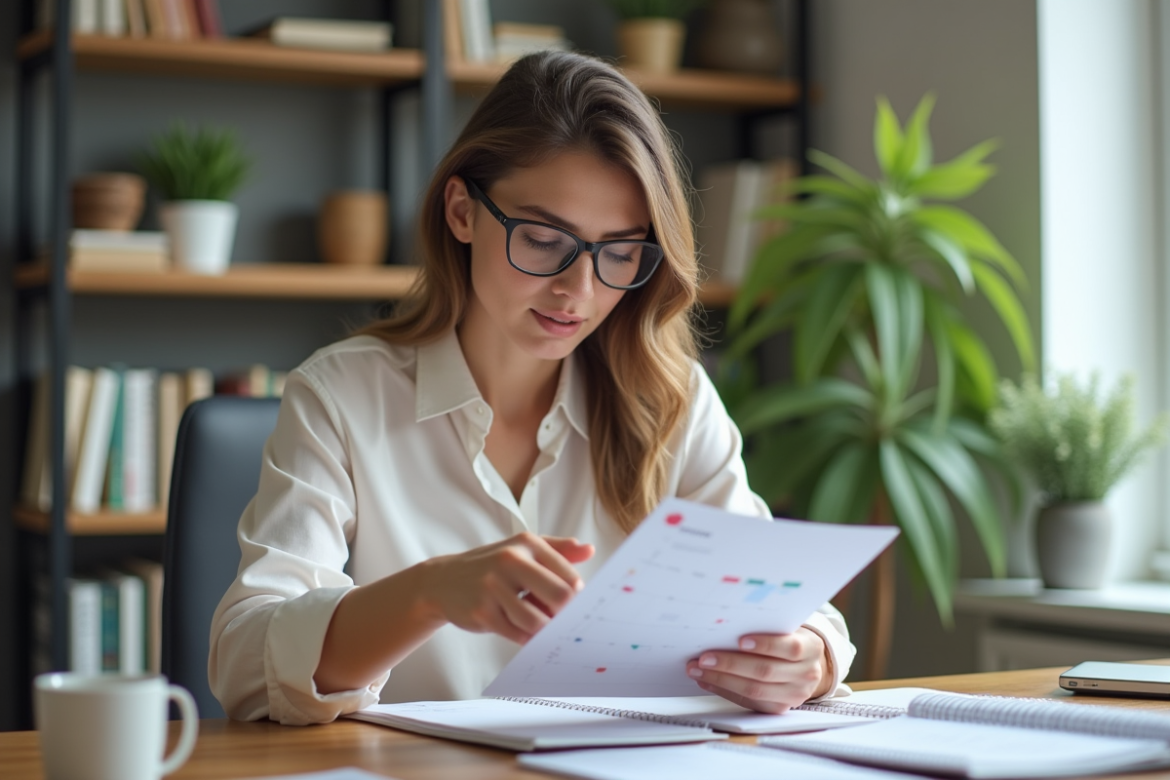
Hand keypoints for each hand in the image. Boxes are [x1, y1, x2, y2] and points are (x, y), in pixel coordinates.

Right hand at [417, 533, 593, 644]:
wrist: (442, 581)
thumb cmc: (490, 567)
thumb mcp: (522, 549)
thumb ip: (558, 550)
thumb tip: (589, 550)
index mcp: (527, 544)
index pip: (570, 577)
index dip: (577, 598)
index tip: (573, 606)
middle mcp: (510, 561)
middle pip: (560, 598)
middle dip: (564, 615)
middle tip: (560, 620)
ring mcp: (494, 587)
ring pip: (538, 621)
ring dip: (544, 630)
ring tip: (539, 626)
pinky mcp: (482, 612)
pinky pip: (517, 634)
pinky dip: (526, 639)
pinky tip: (524, 633)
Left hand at [686, 627, 831, 713]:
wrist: (805, 664)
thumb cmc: (788, 639)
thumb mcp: (787, 627)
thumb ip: (767, 625)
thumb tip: (726, 625)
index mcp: (811, 648)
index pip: (791, 648)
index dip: (765, 644)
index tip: (740, 640)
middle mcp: (806, 674)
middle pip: (766, 671)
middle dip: (731, 664)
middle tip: (704, 657)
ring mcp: (794, 695)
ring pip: (754, 690)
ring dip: (721, 679)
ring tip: (698, 669)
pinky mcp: (779, 708)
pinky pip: (748, 701)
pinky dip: (724, 690)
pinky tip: (708, 680)